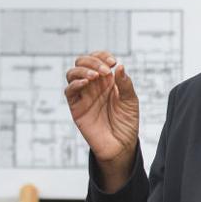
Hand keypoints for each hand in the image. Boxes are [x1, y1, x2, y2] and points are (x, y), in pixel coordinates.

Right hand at [64, 50, 139, 189]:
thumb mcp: (131, 101)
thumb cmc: (126, 123)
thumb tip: (119, 66)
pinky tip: (87, 83)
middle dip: (93, 61)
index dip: (103, 56)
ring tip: (95, 76)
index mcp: (107, 80)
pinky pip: (69, 91)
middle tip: (105, 71)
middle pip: (82, 62)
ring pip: (72, 73)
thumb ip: (125, 83)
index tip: (112, 62)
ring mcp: (84, 95)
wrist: (121, 146)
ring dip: (83, 69)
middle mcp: (93, 85)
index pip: (99, 59)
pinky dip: (75, 83)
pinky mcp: (76, 107)